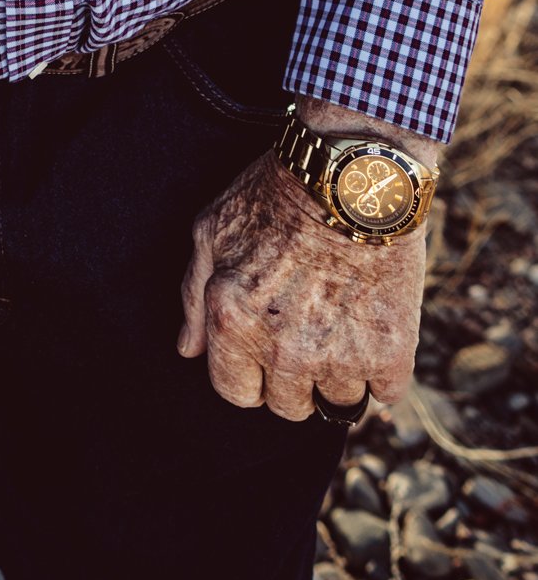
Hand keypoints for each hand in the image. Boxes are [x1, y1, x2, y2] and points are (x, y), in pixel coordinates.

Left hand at [177, 108, 432, 420]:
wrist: (352, 173)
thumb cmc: (276, 193)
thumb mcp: (212, 230)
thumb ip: (193, 295)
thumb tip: (189, 349)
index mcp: (233, 321)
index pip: (235, 392)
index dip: (250, 373)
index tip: (266, 350)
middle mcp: (282, 350)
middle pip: (288, 407)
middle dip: (293, 376)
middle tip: (308, 331)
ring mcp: (338, 355)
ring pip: (338, 403)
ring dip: (341, 372)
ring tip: (344, 321)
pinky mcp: (390, 351)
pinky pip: (385, 392)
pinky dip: (383, 369)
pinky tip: (375, 327)